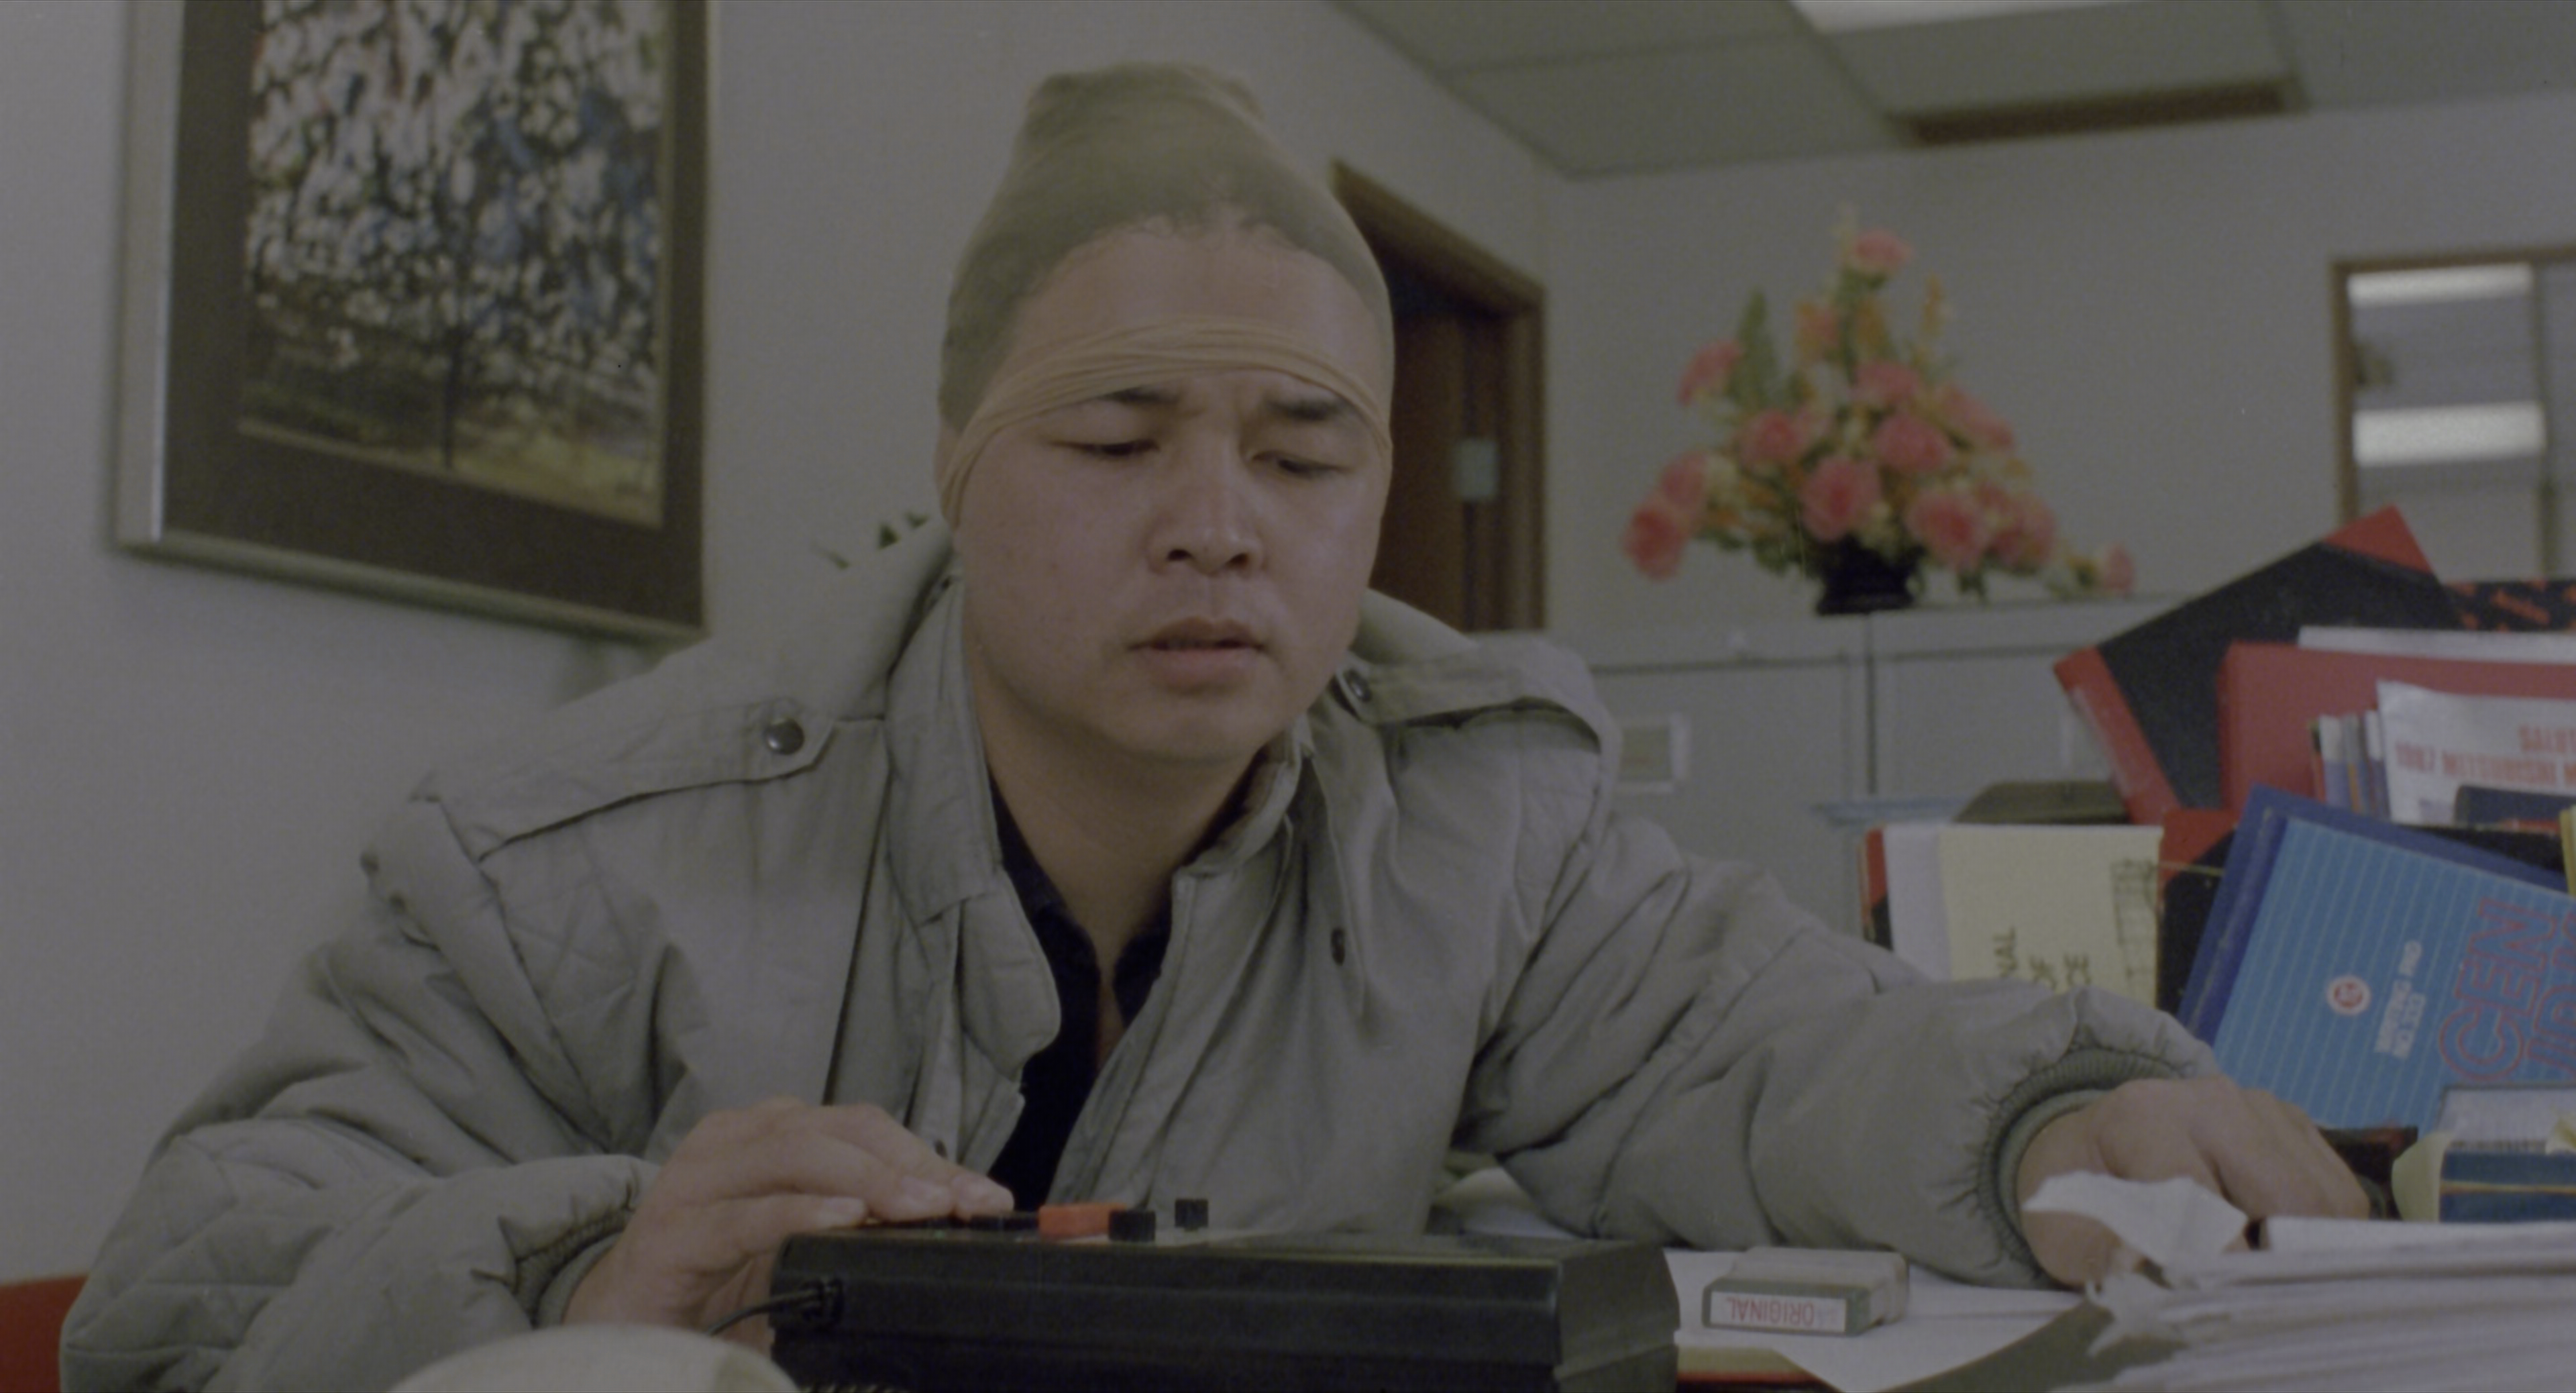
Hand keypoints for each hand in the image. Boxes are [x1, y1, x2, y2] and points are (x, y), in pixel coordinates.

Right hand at [565, 1098, 1013, 1344]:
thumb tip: (949, 1234)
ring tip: (921, 1210)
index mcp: (770, 1136)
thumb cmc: (718, 1284)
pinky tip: (843, 1221)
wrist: (619, 1330)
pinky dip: (798, 1213)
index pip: (865, 1129)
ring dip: (869, 1180)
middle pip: (840, 1130)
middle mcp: (734, 1142)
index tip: (988, 1196)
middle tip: (965, 1204)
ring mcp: (697, 1182)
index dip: (930, 1156)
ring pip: (795, 1155)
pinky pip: (743, 1215)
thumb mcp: (801, 1252)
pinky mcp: (671, 1234)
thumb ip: (860, 1233)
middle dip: (912, 1165)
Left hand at [2014, 1077, 2367, 1286]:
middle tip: (2252, 1303)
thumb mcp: (2061, 1231)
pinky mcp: (2299, 1126)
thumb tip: (2146, 1271)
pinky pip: (2342, 1195)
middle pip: (2287, 1199)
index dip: (2219, 1260)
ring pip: (2328, 1200)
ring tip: (2261, 1275)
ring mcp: (2264, 1107)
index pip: (2202, 1197)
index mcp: (2143, 1116)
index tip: (2224, 1306)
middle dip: (2277, 1261)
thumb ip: (2098, 1252)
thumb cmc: (2077, 1198)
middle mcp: (2213, 1099)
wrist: (2090, 1152)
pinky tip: (2279, 1248)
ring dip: (2307, 1250)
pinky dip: (2325, 1234)